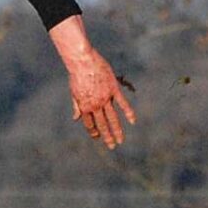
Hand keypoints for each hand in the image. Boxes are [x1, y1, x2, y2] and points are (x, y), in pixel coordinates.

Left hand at [49, 15, 136, 149]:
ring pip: (113, 118)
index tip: (98, 137)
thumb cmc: (76, 75)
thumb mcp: (73, 92)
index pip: (89, 124)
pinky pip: (123, 103)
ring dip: (117, 131)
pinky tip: (133, 121)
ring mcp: (105, 98)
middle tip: (111, 146)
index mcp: (84, 106)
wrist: (82, 61)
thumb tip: (76, 118)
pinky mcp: (113, 89)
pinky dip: (129, 112)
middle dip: (106, 137)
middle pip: (101, 124)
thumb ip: (76, 106)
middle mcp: (95, 105)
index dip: (93, 132)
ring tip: (120, 141)